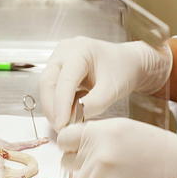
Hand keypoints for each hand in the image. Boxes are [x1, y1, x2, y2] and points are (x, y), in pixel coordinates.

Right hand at [39, 37, 171, 129]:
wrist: (128, 62)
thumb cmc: (123, 70)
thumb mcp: (112, 90)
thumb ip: (94, 104)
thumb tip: (73, 120)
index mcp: (79, 50)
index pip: (65, 80)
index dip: (61, 104)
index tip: (62, 125)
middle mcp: (65, 51)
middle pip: (48, 81)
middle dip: (52, 107)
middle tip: (60, 127)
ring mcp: (60, 58)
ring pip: (47, 85)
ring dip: (52, 106)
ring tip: (63, 123)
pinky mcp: (59, 67)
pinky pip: (52, 86)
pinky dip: (56, 102)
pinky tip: (66, 114)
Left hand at [58, 118, 176, 177]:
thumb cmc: (169, 159)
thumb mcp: (133, 133)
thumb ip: (104, 137)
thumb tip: (77, 148)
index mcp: (107, 128)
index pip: (66, 137)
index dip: (72, 148)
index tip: (79, 155)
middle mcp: (99, 148)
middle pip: (69, 161)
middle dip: (83, 168)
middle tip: (108, 174)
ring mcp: (99, 173)